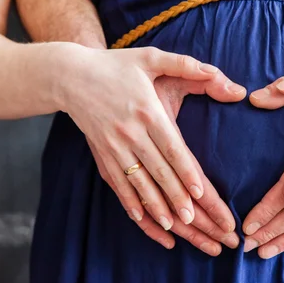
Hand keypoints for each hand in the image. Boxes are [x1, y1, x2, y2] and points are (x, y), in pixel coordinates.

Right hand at [58, 44, 244, 245]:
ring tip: (174, 225)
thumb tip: (213, 70)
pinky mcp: (101, 153)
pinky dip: (129, 201)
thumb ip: (184, 64)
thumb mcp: (150, 57)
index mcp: (147, 110)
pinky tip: (141, 217)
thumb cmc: (116, 65)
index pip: (171, 147)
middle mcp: (129, 131)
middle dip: (176, 196)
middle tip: (194, 219)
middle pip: (157, 170)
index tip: (200, 192)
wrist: (70, 75)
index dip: (185, 171)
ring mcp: (112, 145)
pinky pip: (116, 183)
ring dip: (156, 205)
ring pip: (138, 181)